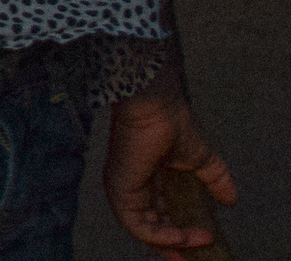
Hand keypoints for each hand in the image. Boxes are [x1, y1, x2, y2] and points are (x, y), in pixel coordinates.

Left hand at [106, 74, 235, 256]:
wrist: (158, 106)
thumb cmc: (172, 124)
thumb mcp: (202, 160)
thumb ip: (215, 180)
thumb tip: (231, 200)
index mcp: (146, 180)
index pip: (156, 217)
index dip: (175, 236)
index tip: (199, 246)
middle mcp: (131, 187)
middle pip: (148, 228)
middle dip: (172, 246)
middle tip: (192, 258)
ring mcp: (123, 189)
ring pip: (143, 231)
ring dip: (173, 241)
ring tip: (198, 241)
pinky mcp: (120, 190)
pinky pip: (138, 225)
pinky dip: (162, 235)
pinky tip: (183, 235)